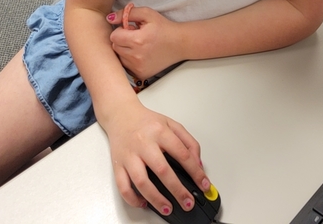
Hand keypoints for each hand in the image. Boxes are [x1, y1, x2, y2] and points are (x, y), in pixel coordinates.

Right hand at [106, 100, 210, 214]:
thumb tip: (198, 164)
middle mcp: (144, 143)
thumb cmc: (146, 121)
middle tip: (188, 203)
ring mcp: (130, 155)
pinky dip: (132, 198)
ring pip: (141, 181)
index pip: (182, 154)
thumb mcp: (171, 124)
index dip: (196, 172)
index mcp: (160, 132)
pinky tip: (143, 203)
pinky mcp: (118, 164)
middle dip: (178, 190)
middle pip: (162, 170)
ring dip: (156, 199)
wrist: (121, 114)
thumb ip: (188, 142)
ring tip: (168, 208)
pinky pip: (123, 186)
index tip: (204, 185)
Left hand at [107, 6, 181, 78]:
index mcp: (138, 40)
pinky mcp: (141, 75)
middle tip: (134, 36)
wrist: (179, 44)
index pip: (114, 36)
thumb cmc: (163, 28)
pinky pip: (126, 67)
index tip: (130, 29)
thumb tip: (109, 18)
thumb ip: (127, 13)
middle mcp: (137, 56)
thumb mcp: (147, 14)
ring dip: (124, 51)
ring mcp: (138, 68)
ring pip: (119, 58)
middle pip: (115, 47)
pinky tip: (140, 54)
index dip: (120, 30)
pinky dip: (129, 60)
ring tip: (138, 45)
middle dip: (121, 40)